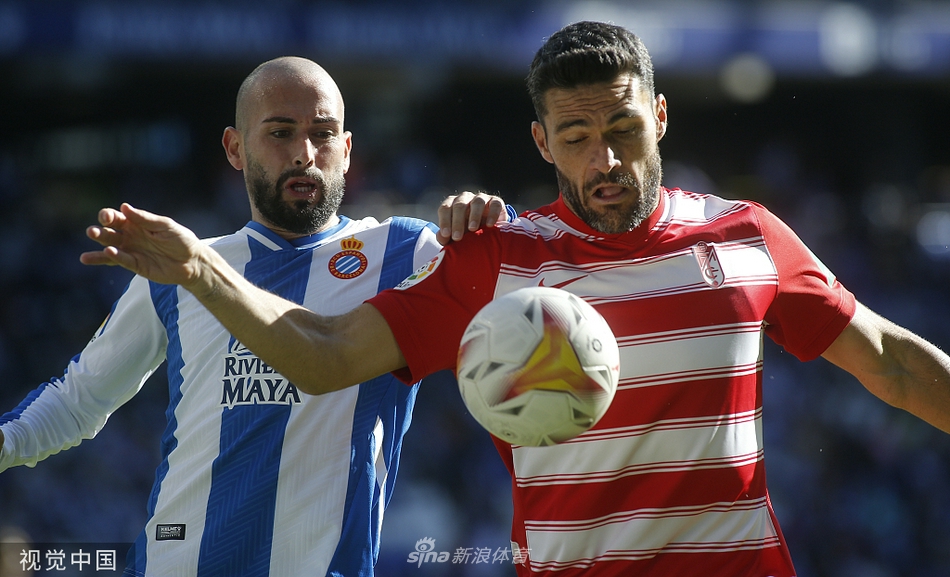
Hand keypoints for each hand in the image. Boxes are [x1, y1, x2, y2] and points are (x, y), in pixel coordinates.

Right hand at [80, 203, 208, 290]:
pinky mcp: (136, 266)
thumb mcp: (165, 225)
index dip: (108, 216)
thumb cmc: (181, 239)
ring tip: (88, 251)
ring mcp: (132, 252)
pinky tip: (107, 253)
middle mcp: (130, 237)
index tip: (106, 217)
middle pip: (110, 233)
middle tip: (92, 231)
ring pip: (110, 249)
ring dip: (100, 248)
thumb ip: (145, 219)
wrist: (193, 261)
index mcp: (136, 224)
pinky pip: (123, 261)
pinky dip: (115, 257)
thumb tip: (124, 207)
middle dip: (100, 232)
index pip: (116, 218)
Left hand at [436, 191, 507, 245]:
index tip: (446, 235)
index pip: (445, 208)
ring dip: (474, 215)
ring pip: (477, 202)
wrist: (489, 232)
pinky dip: (492, 214)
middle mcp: (465, 198)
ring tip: (472, 229)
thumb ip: (446, 237)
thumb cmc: (467, 234)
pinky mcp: (496, 202)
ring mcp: (481, 198)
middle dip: (457, 222)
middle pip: (459, 205)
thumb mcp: (456, 236)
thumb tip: (441, 237)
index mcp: (452, 205)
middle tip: (457, 237)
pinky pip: (495, 205)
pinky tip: (489, 225)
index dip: (444, 221)